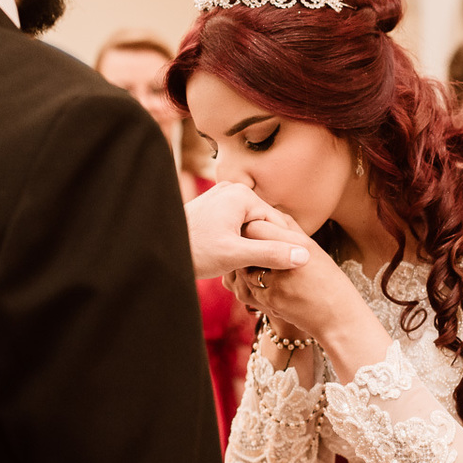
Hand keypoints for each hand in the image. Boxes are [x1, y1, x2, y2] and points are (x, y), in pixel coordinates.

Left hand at [185, 182, 308, 279]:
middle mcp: (233, 189)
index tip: (285, 270)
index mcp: (242, 194)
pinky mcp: (213, 207)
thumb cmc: (194, 251)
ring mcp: (222, 197)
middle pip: (263, 223)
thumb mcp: (236, 256)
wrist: (157, 250)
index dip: (282, 247)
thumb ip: (271, 255)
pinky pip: (237, 225)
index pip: (277, 222)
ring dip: (252, 246)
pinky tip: (235, 261)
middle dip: (265, 246)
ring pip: (250, 226)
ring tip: (249, 268)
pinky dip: (239, 242)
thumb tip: (304, 256)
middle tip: (266, 272)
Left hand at [228, 219, 393, 382]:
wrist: (339, 319)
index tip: (252, 229)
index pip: (257, 227)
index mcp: (299, 245)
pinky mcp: (269, 302)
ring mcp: (275, 284)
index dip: (250, 226)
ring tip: (251, 262)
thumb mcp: (315, 251)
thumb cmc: (329, 282)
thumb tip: (275, 213)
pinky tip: (260, 282)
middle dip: (247, 245)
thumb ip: (293, 231)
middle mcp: (286, 262)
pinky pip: (250, 287)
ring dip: (247, 265)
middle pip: (248, 246)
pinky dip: (251, 282)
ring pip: (246, 267)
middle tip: (246, 244)